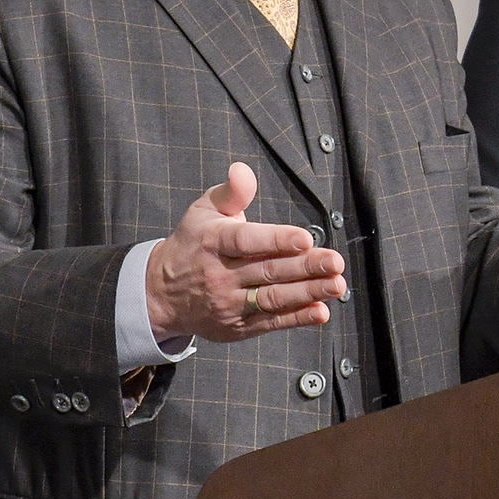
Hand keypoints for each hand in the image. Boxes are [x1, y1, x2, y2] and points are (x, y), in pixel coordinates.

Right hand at [145, 163, 346, 342]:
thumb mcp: (203, 211)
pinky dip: (297, 318)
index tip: (306, 238)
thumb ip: (231, 192)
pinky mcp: (236, 327)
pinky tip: (321, 311)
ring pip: (272, 298)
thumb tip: (242, 170)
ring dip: (308, 293)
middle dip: (305, 267)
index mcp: (213, 242)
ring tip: (336, 285)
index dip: (277, 240)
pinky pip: (270, 323)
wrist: (161, 293)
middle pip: (268, 271)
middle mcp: (220, 275)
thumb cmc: (193, 244)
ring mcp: (228, 304)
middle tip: (336, 262)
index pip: (246, 241)